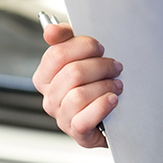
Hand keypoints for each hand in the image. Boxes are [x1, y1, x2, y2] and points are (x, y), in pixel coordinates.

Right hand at [33, 23, 122, 147]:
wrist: (114, 116)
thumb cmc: (96, 83)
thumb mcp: (83, 57)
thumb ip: (66, 39)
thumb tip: (50, 29)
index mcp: (45, 77)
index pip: (56, 54)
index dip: (83, 47)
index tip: (99, 48)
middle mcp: (50, 98)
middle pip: (72, 73)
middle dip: (100, 66)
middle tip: (115, 66)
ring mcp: (62, 117)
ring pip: (78, 95)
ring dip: (104, 86)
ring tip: (117, 84)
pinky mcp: (78, 133)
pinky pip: (84, 120)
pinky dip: (101, 107)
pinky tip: (113, 99)